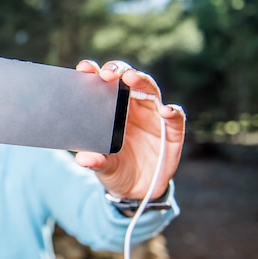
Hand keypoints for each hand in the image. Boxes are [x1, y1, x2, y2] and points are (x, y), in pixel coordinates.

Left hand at [74, 59, 185, 198]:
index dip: (95, 73)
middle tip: (108, 73)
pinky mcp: (171, 131)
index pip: (104, 85)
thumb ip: (95, 161)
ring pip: (151, 91)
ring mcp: (153, 116)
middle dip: (119, 71)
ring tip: (132, 78)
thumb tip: (82, 159)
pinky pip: (175, 118)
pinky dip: (172, 112)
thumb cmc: (115, 169)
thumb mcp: (103, 167)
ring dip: (143, 82)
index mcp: (111, 109)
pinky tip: (166, 111)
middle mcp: (133, 107)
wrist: (136, 190)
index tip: (84, 68)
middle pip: (128, 79)